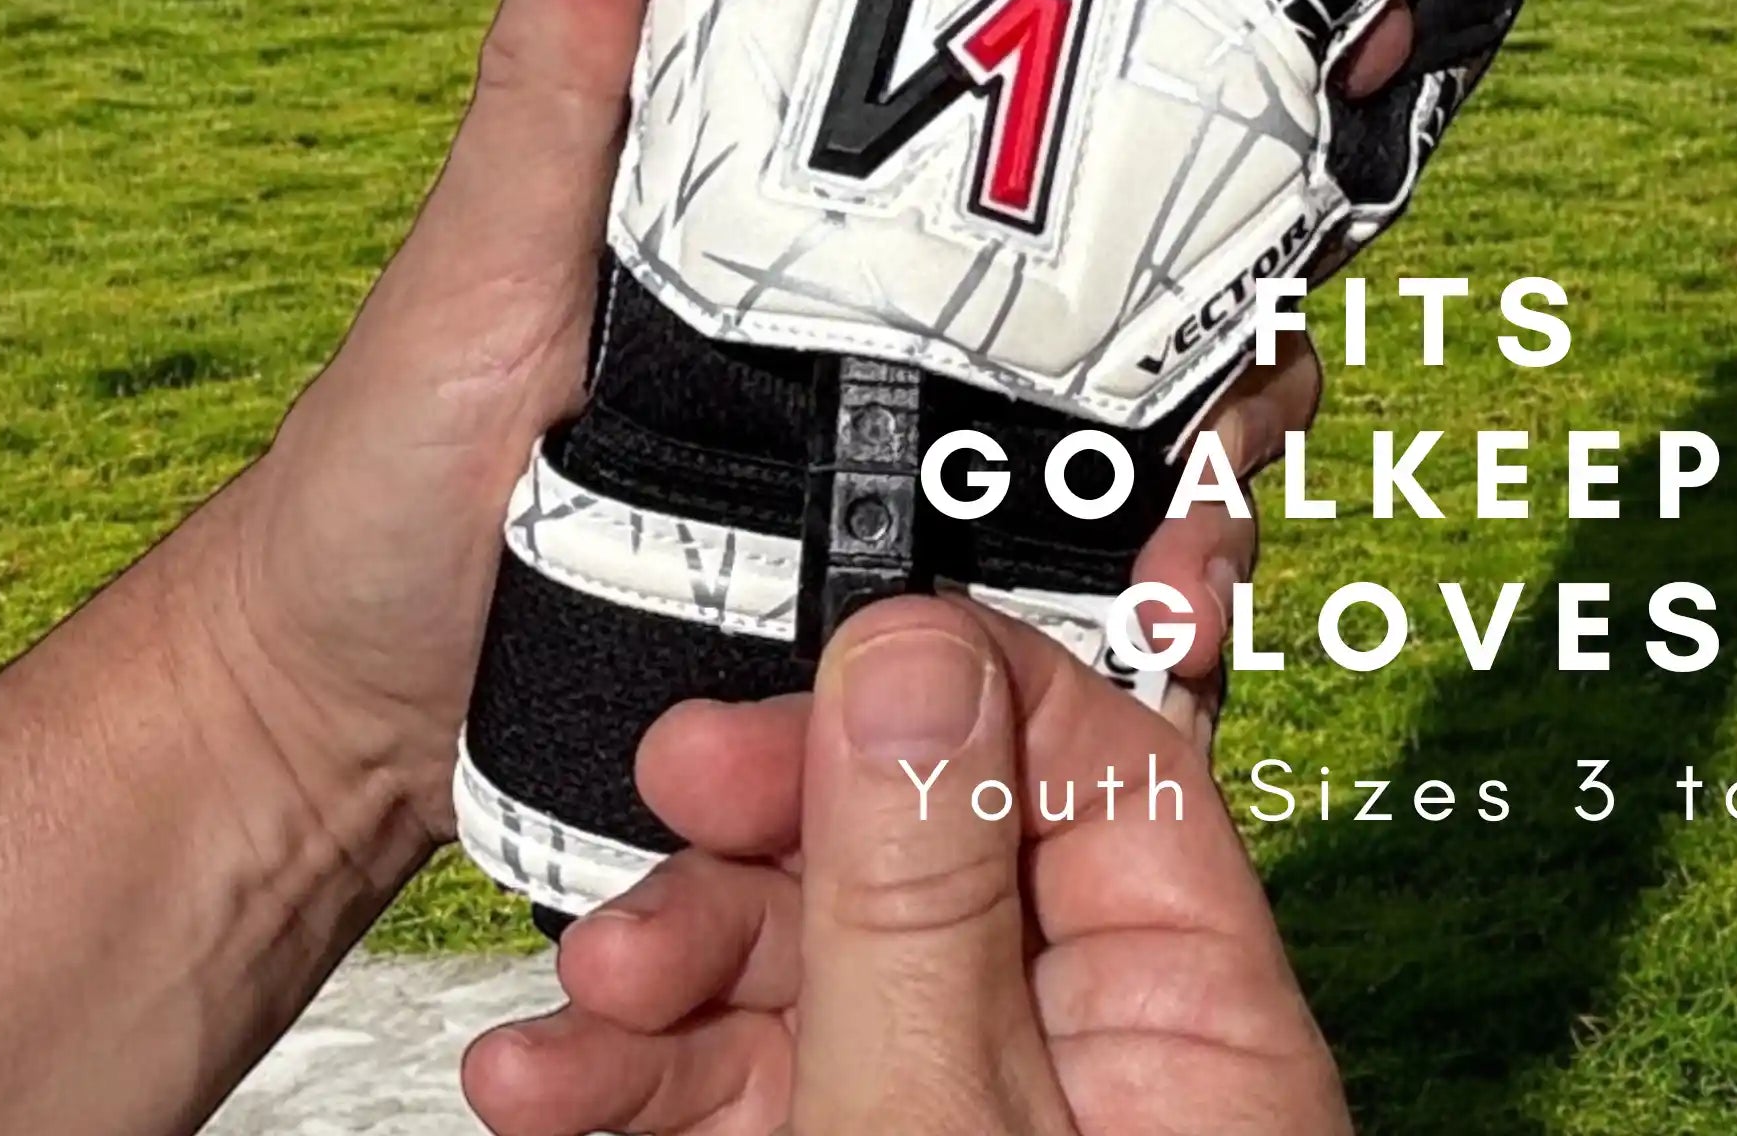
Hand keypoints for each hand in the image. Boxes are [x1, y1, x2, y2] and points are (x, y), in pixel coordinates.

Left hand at [200, 0, 1377, 843]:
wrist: (360, 720)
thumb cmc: (399, 468)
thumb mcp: (489, 252)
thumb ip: (561, 73)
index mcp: (827, 203)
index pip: (1041, 93)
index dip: (1196, 33)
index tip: (1337, 0)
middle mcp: (912, 322)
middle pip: (1155, 251)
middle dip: (1278, 232)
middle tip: (1319, 229)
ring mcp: (931, 468)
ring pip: (1159, 418)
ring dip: (1237, 426)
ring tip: (1222, 477)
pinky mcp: (931, 609)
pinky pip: (1088, 586)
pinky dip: (1164, 586)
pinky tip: (1177, 601)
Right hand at [463, 594, 1351, 1135]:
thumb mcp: (942, 1134)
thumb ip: (924, 895)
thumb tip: (913, 650)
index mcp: (1185, 1022)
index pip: (1094, 758)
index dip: (945, 685)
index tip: (803, 674)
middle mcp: (1084, 1065)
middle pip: (930, 850)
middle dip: (780, 827)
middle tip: (667, 812)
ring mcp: (960, 1131)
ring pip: (821, 967)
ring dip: (684, 960)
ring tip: (584, 1001)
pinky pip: (758, 1089)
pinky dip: (648, 1081)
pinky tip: (551, 1088)